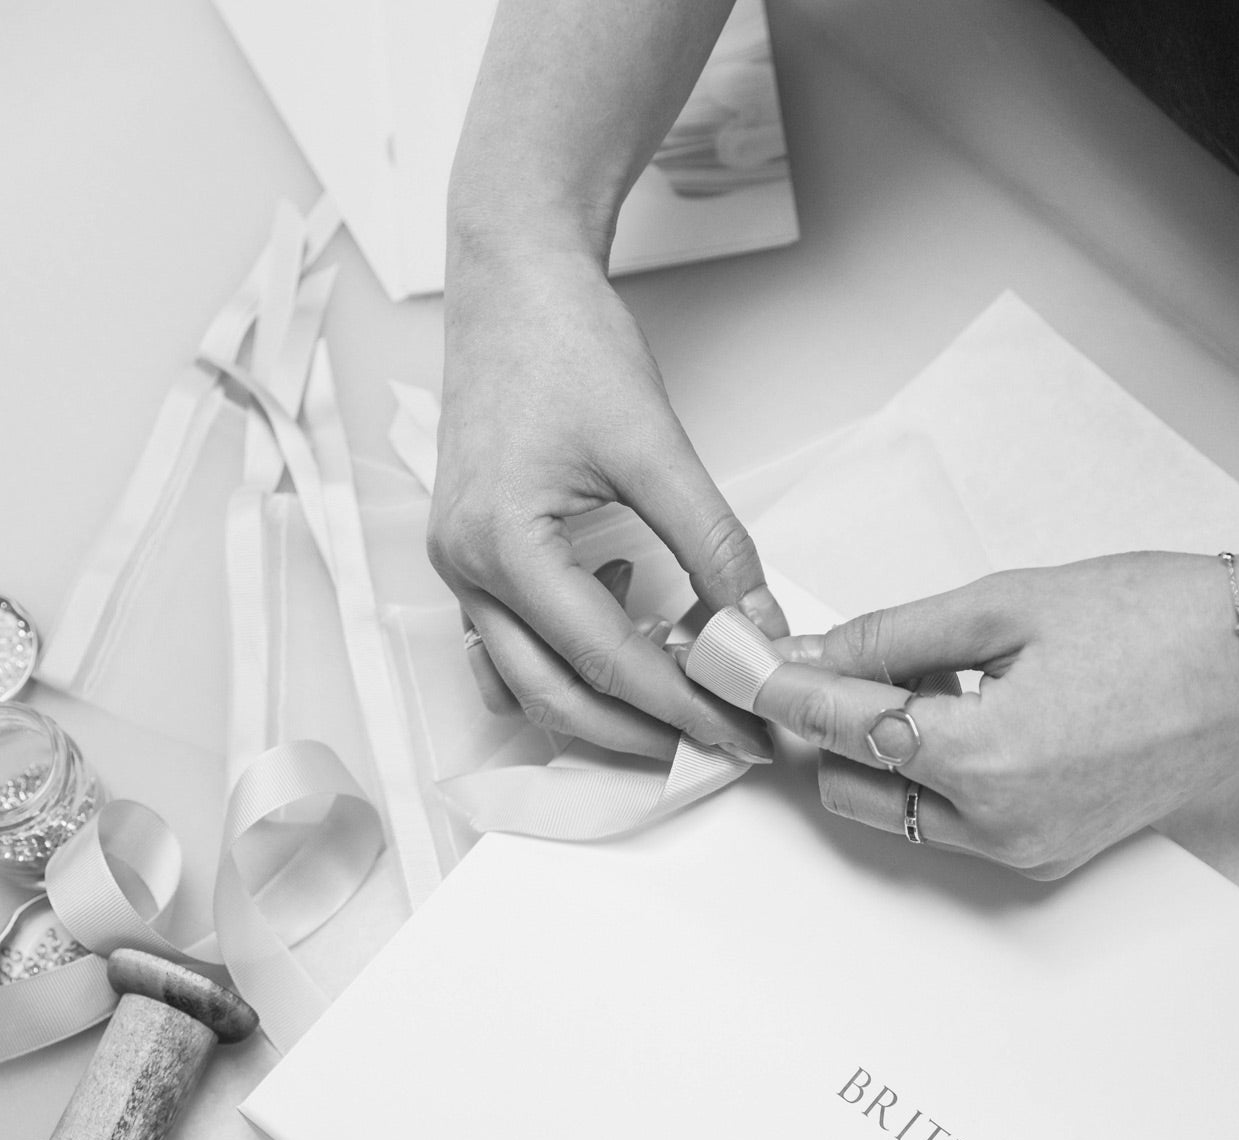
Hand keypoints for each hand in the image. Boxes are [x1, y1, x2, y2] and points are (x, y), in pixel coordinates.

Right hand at [428, 227, 783, 763]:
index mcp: (503, 545)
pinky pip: (506, 648)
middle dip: (641, 733)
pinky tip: (621, 634)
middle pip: (555, 698)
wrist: (511, 277)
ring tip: (676, 709)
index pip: (606, 661)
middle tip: (717, 744)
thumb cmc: (568, 342)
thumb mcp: (656, 444)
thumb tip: (761, 628)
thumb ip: (714, 545)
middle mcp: (465, 569)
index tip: (742, 730)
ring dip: (597, 711)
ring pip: (524, 686)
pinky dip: (562, 667)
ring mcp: (457, 568)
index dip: (681, 705)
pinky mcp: (468, 557)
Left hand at [761, 551, 1238, 877]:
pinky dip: (937, 775)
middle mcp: (998, 824)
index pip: (841, 729)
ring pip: (900, 814)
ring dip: (884, 754)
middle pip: (853, 792)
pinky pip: (953, 823)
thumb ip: (893, 636)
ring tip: (933, 677)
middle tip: (838, 666)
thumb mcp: (1005, 604)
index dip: (783, 693)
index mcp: (983, 758)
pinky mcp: (1046, 853)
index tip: (745, 672)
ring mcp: (1023, 848)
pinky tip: (971, 712)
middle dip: (830, 731)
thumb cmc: (1159, 622)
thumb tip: (815, 656)